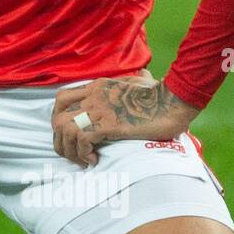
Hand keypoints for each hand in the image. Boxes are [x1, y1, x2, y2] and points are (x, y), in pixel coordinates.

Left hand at [51, 74, 200, 168]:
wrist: (175, 101)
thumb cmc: (163, 95)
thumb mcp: (144, 82)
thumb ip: (137, 79)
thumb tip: (144, 74)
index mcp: (98, 86)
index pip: (62, 99)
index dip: (59, 120)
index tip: (70, 136)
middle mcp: (93, 96)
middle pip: (57, 117)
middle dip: (60, 140)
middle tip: (74, 154)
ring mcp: (99, 109)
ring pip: (65, 130)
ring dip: (71, 150)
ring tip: (85, 160)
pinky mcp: (108, 124)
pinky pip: (82, 139)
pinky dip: (84, 153)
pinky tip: (95, 159)